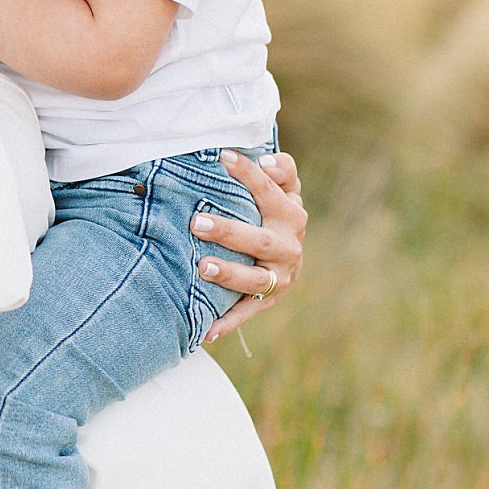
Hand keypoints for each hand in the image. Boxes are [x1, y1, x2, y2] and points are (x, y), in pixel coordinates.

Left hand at [197, 150, 304, 342]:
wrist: (289, 258)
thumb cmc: (274, 213)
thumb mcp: (284, 189)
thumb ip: (281, 170)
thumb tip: (266, 160)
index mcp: (291, 215)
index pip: (270, 192)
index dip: (249, 174)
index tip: (223, 157)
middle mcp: (289, 248)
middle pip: (260, 241)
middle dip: (229, 232)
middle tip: (197, 222)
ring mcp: (279, 278)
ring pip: (255, 281)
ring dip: (229, 275)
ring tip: (202, 268)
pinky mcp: (267, 302)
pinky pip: (245, 314)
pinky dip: (226, 323)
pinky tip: (205, 331)